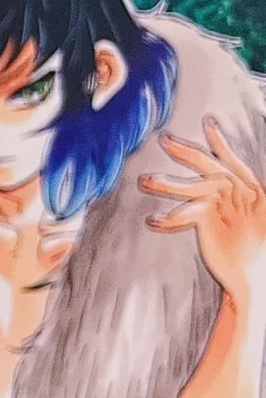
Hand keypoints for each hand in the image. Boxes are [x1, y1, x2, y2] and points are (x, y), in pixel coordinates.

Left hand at [142, 117, 265, 302]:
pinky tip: (154, 221)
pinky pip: (190, 214)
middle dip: (188, 152)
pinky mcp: (215, 224)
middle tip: (164, 139)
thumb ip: (226, 199)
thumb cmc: (247, 249)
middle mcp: (242, 195)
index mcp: (250, 190)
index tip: (208, 121)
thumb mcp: (242, 219)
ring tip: (144, 182)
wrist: (255, 276)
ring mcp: (229, 209)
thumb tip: (209, 188)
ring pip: (196, 188)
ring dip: (168, 184)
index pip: (233, 161)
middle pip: (212, 167)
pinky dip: (171, 218)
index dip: (220, 142)